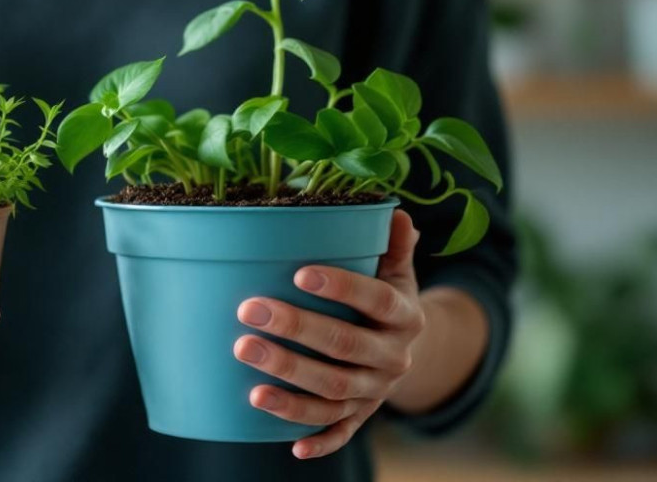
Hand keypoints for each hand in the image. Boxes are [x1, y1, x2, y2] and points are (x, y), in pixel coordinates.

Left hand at [233, 210, 424, 459]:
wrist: (411, 353)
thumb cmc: (387, 298)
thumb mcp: (397, 270)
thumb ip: (392, 243)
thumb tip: (394, 209)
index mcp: (406, 314)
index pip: (376, 299)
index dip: (341, 287)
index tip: (298, 272)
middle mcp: (394, 357)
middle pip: (345, 347)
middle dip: (296, 330)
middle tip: (248, 310)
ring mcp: (377, 392)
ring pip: (335, 393)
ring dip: (290, 382)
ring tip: (246, 357)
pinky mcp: (361, 418)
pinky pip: (340, 433)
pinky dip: (319, 441)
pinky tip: (291, 446)